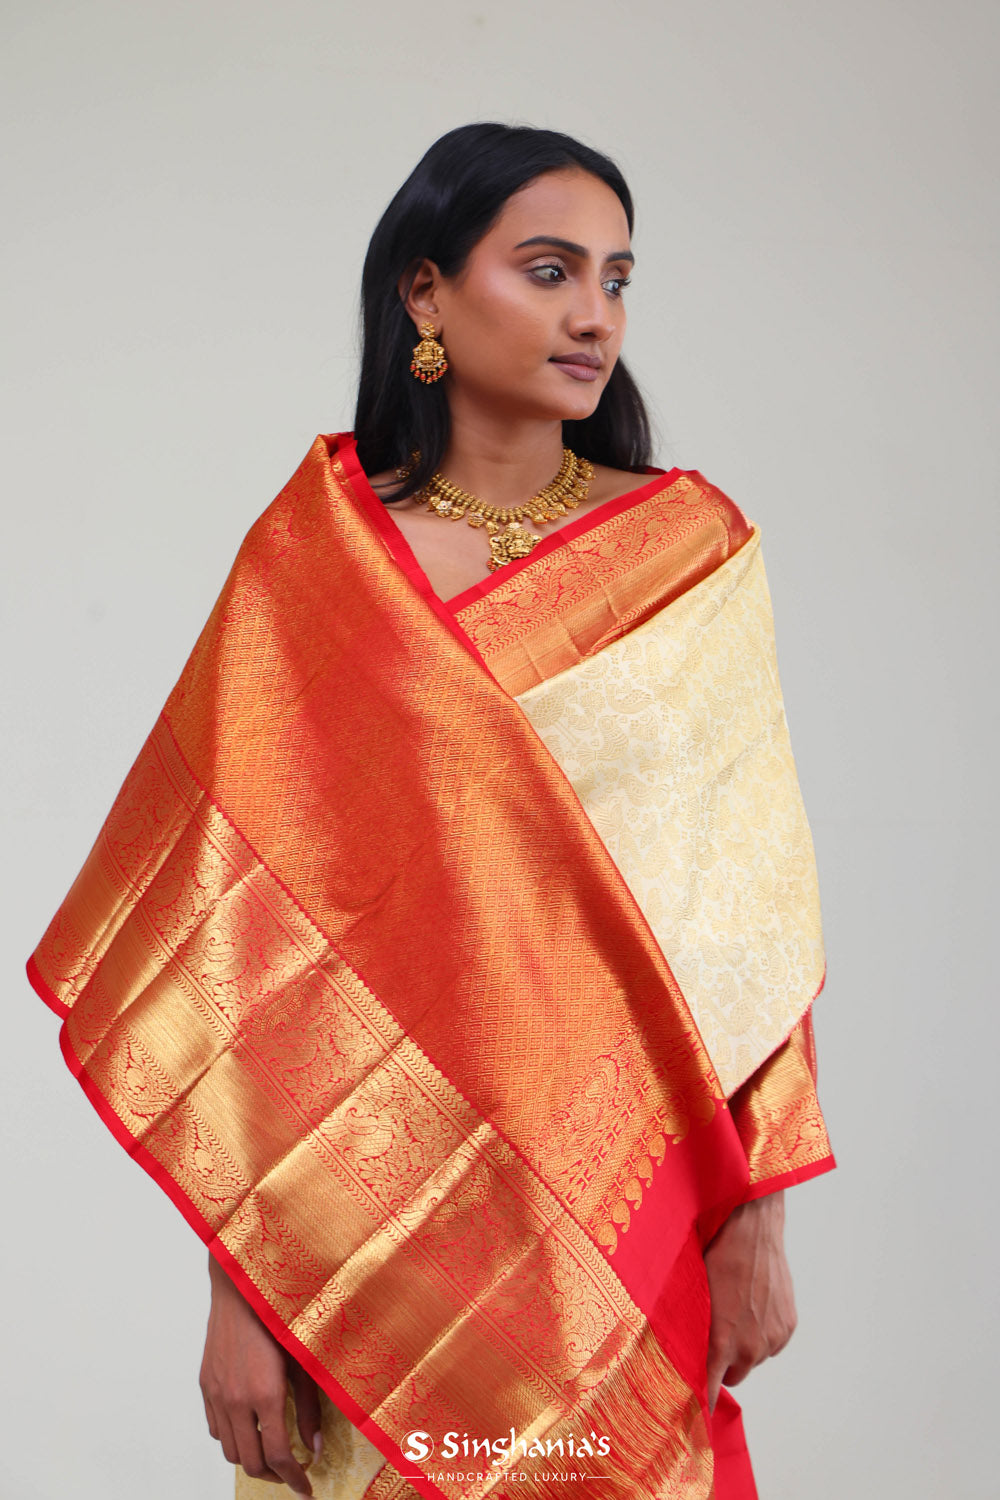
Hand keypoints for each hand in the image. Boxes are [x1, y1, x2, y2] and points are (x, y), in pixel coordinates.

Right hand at [200, 1254, 322, 1495]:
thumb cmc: (279, 1317)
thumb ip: (309, 1408)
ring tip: (271, 1455)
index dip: (294, 1479)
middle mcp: (236, 1399)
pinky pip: (216, 1428)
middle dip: (273, 1476)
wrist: (242, 1288)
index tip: (305, 1490)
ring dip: (251, 1460)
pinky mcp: (206, 1385)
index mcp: (265, 1394)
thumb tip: (314, 1446)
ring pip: (230, 1450)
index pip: (278, 1456)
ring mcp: (217, 1394)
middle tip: (291, 1475)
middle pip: (251, 1462)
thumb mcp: (303, 1363)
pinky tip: (249, 1429)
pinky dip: (232, 1439)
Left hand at [703, 1190, 796, 1413]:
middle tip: (714, 1338)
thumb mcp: (693, 1294)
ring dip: (744, 1346)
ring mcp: (772, 1337)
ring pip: (754, 1359)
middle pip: (734, 1376)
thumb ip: (691, 1331)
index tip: (696, 1406)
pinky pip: (772, 1343)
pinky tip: (753, 1307)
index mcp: (722, 1341)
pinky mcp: (787, 1325)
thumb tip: (680, 1353)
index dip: (704, 1397)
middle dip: (723, 1364)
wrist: (751, 1228)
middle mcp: (750, 1346)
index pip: (711, 1389)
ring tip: (735, 1312)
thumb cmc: (714, 1254)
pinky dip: (762, 1333)